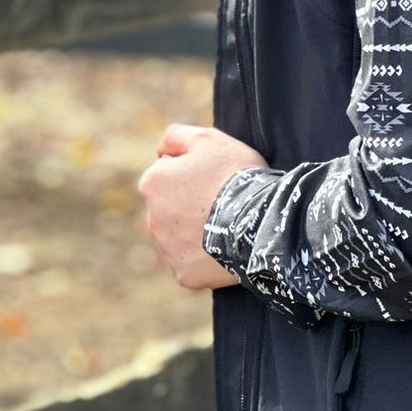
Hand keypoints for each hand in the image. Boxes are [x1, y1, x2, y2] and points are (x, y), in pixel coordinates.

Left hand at [138, 122, 267, 291]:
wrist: (259, 219)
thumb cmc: (234, 174)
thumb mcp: (208, 139)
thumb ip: (177, 136)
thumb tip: (160, 150)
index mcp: (152, 184)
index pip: (168, 173)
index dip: (194, 172)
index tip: (215, 176)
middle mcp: (151, 219)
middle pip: (170, 207)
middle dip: (189, 203)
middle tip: (221, 201)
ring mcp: (167, 250)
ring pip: (178, 236)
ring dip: (195, 230)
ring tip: (225, 224)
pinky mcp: (184, 274)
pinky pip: (191, 263)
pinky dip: (204, 256)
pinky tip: (223, 246)